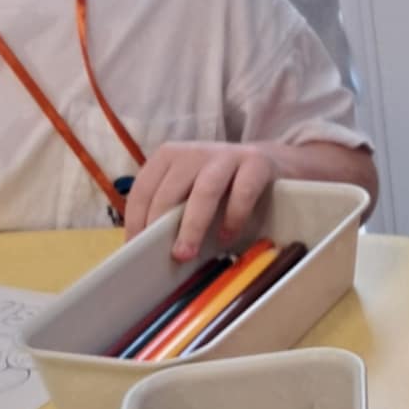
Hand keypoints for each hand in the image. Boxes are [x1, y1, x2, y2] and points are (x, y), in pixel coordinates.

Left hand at [123, 141, 276, 258]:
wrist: (273, 161)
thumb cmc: (224, 184)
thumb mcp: (192, 187)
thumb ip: (173, 207)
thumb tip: (148, 246)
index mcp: (170, 156)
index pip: (144, 188)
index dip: (136, 220)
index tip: (136, 248)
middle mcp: (195, 152)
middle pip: (170, 191)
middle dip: (161, 227)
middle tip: (162, 257)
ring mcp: (227, 155)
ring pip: (204, 191)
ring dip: (192, 226)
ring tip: (186, 253)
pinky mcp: (257, 163)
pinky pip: (243, 192)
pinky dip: (233, 217)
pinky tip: (227, 236)